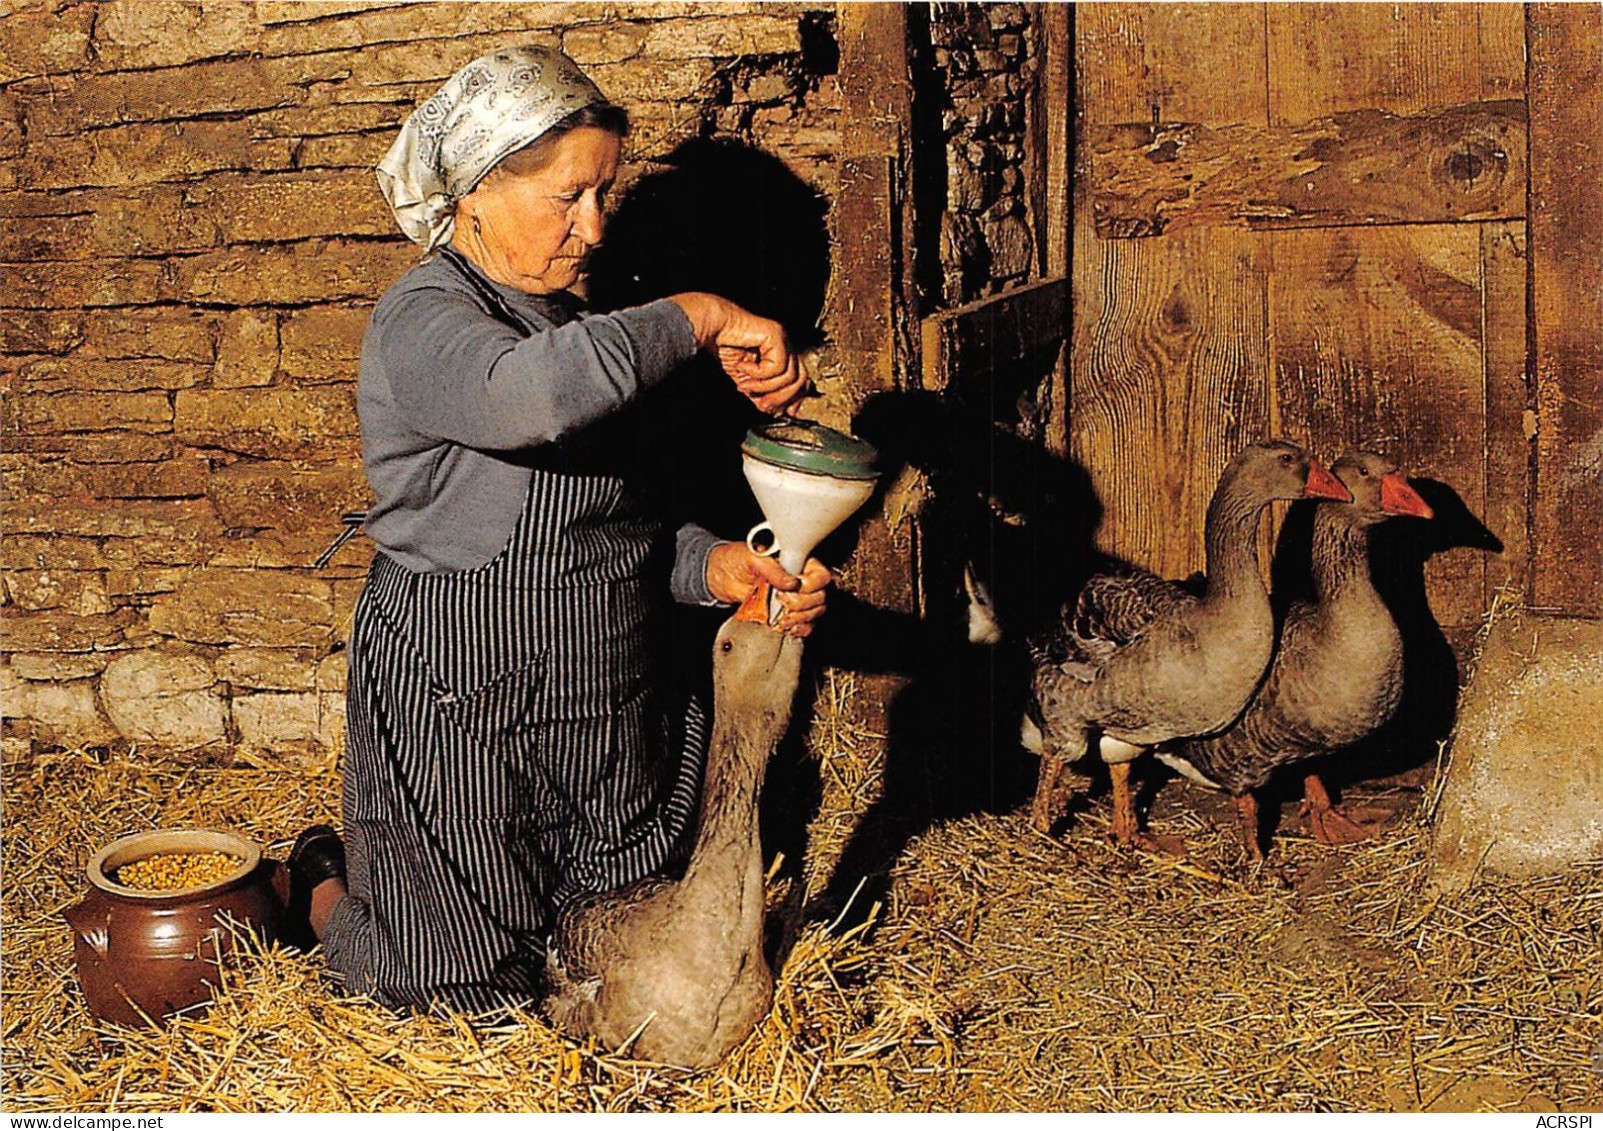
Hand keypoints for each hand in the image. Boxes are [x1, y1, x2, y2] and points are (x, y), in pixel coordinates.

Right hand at [669, 292, 811, 414]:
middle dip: (783, 398)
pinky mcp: (777, 335)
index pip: (800, 380)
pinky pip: (776, 366)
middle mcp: (785, 345)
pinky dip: (758, 373)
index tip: (787, 413)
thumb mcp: (746, 379)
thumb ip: (760, 393)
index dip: (796, 398)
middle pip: (801, 380)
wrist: (713, 327)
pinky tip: (744, 366)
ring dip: (765, 387)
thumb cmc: (726, 346)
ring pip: (789, 377)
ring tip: (745, 385)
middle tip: (762, 406)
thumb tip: (772, 410)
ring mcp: (783, 339)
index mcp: (781, 354)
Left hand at [705, 542, 831, 635]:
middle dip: (801, 604)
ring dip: (800, 618)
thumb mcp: (751, 557)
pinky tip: (787, 627)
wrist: (721, 576)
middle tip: (780, 601)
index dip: (809, 586)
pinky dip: (800, 629)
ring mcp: (796, 598)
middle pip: (820, 597)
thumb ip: (772, 569)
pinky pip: (806, 625)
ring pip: (815, 613)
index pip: (820, 576)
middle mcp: (801, 580)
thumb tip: (790, 583)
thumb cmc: (736, 559)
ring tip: (781, 617)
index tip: (789, 589)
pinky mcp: (789, 613)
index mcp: (798, 561)